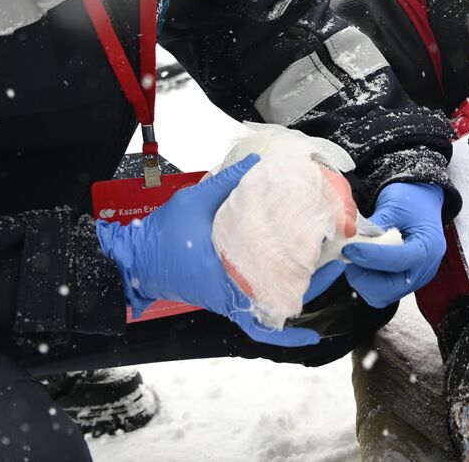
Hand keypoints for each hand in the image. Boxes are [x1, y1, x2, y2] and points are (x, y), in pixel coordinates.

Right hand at [97, 154, 342, 346]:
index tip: (331, 271)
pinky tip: (290, 301)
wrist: (130, 260)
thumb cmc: (160, 234)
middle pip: (281, 299)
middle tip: (338, 264)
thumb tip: (257, 161)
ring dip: (296, 289)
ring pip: (269, 303)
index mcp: (226, 276)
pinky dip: (271, 308)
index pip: (274, 289)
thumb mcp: (194, 200)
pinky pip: (252, 307)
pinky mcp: (221, 294)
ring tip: (323, 267)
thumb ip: (227, 181)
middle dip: (312, 285)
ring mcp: (225, 297)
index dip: (306, 285)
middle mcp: (229, 294)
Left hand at [341, 182, 446, 307]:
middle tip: (347, 258)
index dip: (371, 257)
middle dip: (364, 276)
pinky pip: (382, 294)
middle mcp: (425, 268)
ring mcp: (415, 279)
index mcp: (428, 245)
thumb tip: (347, 240)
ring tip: (353, 260)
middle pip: (391, 288)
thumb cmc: (411, 200)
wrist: (421, 202)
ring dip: (363, 281)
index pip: (399, 260)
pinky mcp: (404, 284)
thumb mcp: (394, 206)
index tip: (349, 249)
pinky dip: (367, 284)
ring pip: (383, 295)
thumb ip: (374, 226)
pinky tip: (360, 266)